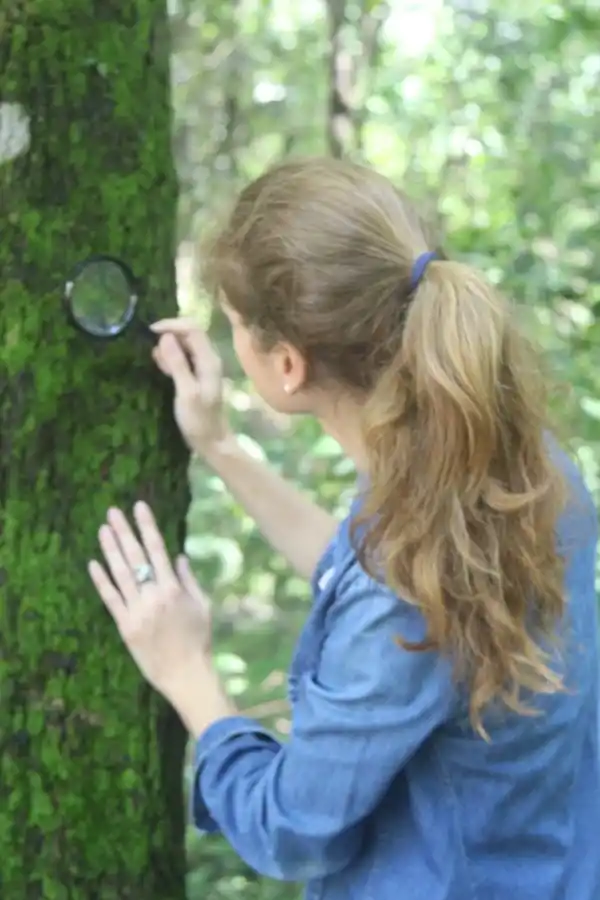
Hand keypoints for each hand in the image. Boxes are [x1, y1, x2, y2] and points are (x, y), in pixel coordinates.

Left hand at [88, 501, 212, 704]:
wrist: (185, 674)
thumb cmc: (199, 640)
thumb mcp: (202, 606)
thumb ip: (190, 580)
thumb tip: (179, 556)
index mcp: (174, 589)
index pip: (157, 549)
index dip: (147, 526)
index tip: (139, 507)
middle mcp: (153, 596)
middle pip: (135, 556)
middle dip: (124, 531)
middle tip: (112, 511)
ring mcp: (137, 611)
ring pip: (120, 574)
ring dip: (110, 550)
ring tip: (103, 529)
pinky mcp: (125, 627)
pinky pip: (110, 599)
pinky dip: (101, 580)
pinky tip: (94, 563)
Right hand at [150, 317, 230, 455]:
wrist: (211, 441)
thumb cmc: (199, 420)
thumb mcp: (186, 392)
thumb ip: (177, 363)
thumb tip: (165, 337)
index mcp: (209, 361)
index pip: (193, 329)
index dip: (172, 325)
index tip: (151, 331)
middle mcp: (209, 360)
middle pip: (190, 334)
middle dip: (170, 333)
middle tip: (150, 344)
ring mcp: (203, 368)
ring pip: (185, 345)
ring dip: (168, 346)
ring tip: (153, 357)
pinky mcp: (197, 376)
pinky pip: (184, 358)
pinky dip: (171, 357)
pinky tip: (159, 365)